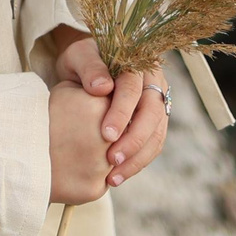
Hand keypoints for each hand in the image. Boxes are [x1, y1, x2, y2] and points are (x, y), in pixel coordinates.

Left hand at [48, 27, 166, 190]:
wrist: (87, 69)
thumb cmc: (81, 63)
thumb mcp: (78, 57)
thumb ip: (89, 67)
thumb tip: (102, 87)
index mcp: (136, 63)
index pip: (133, 88)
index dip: (122, 112)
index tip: (106, 135)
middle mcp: (153, 82)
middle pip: (152, 113)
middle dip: (134, 140)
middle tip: (112, 160)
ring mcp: (157, 102)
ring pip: (157, 133)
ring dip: (138, 158)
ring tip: (114, 178)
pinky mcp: (154, 122)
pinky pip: (153, 144)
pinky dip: (138, 162)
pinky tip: (117, 176)